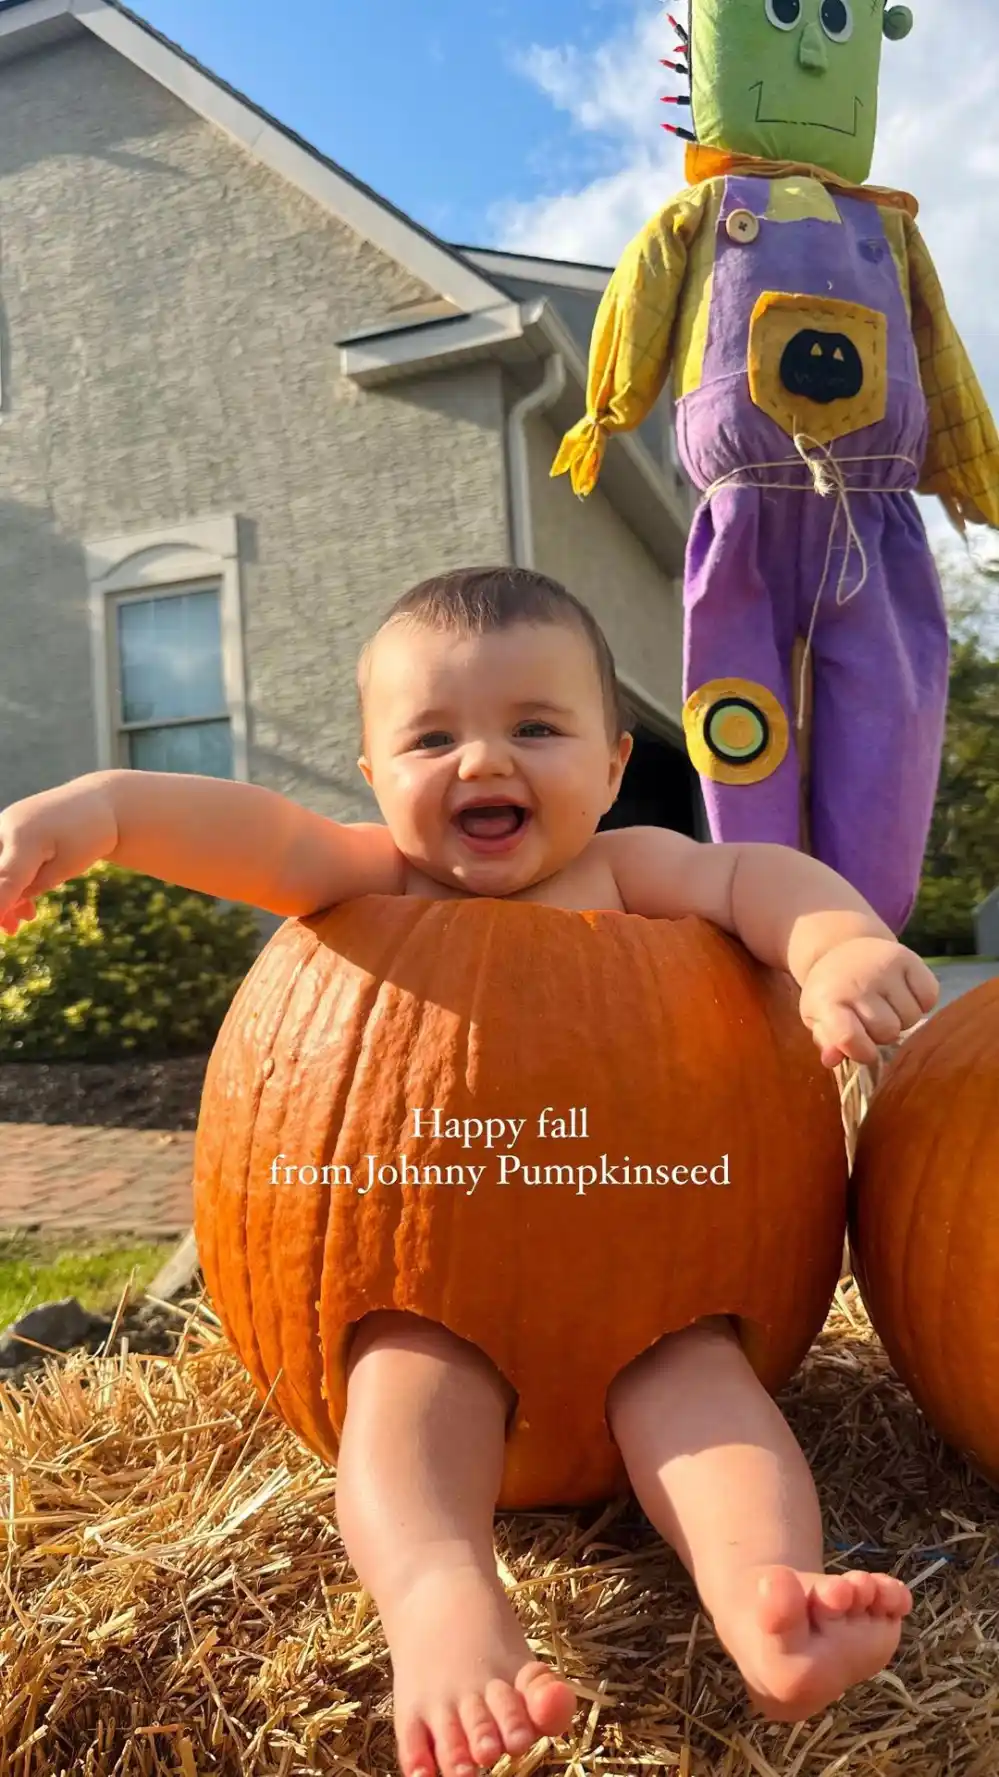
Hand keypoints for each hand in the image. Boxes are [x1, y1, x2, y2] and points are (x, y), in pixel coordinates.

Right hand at [0, 778, 118, 936]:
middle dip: (0, 904)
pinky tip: (23, 907)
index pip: (4, 880)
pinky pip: (2, 861)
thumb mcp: (69, 865)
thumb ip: (37, 884)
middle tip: (13, 930)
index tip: (1, 923)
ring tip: (16, 926)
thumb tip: (8, 904)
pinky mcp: (8, 831)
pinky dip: (8, 883)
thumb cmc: (88, 835)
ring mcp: (5, 827)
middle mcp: (7, 827)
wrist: (97, 803)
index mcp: (25, 838)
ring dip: (3, 897)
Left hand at [798, 936, 939, 1067]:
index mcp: (827, 1000)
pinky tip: (904, 994)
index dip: (862, 1052)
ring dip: (902, 1019)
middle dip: (883, 1034)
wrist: (843, 947)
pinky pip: (929, 999)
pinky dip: (921, 1002)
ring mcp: (883, 968)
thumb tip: (832, 1060)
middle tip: (872, 1019)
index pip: (848, 1036)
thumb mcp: (818, 1016)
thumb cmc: (833, 991)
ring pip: (911, 1019)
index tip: (866, 1052)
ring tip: (887, 1005)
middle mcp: (856, 982)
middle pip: (887, 1032)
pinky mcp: (907, 958)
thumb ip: (827, 1040)